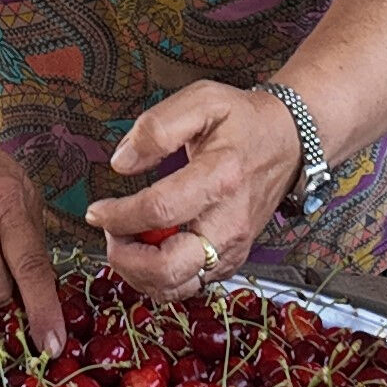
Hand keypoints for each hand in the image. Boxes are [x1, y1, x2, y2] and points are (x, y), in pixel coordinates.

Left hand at [83, 82, 300, 300]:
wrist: (289, 142)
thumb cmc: (243, 121)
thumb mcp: (202, 100)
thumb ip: (157, 127)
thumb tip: (122, 162)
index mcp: (221, 177)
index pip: (159, 211)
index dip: (118, 216)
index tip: (97, 211)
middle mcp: (229, 222)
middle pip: (168, 267)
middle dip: (125, 257)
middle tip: (111, 233)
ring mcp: (232, 247)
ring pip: (175, 286)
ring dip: (138, 272)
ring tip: (127, 241)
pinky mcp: (231, 261)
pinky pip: (187, 286)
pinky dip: (158, 278)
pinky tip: (147, 251)